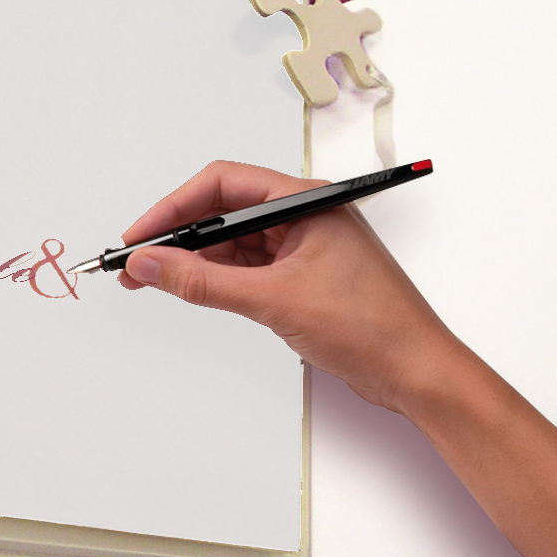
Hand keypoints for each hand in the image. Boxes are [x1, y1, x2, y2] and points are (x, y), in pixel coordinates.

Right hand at [115, 160, 459, 413]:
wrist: (418, 372)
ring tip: (153, 279)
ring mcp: (302, 247)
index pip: (223, 184)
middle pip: (223, 210)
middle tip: (138, 260)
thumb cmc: (374, 327)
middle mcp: (303, 217)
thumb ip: (204, 282)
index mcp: (306, 201)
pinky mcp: (300, 276)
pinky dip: (215, 277)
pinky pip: (245, 267)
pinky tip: (190, 289)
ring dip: (193, 259)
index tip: (142, 236)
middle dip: (177, 235)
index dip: (174, 207)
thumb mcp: (275, 301)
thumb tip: (152, 265)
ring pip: (231, 241)